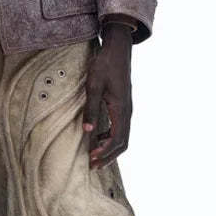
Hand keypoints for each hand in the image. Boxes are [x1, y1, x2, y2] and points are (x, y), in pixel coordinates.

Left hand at [83, 24, 132, 167]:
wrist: (117, 50)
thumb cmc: (104, 65)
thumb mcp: (93, 86)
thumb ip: (91, 109)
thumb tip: (87, 131)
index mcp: (121, 109)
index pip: (117, 140)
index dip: (105, 153)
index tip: (91, 159)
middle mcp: (127, 112)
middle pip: (123, 143)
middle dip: (108, 156)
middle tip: (93, 165)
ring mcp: (127, 109)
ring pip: (123, 137)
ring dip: (109, 148)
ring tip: (94, 155)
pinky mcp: (124, 106)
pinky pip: (120, 128)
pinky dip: (110, 138)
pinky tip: (97, 137)